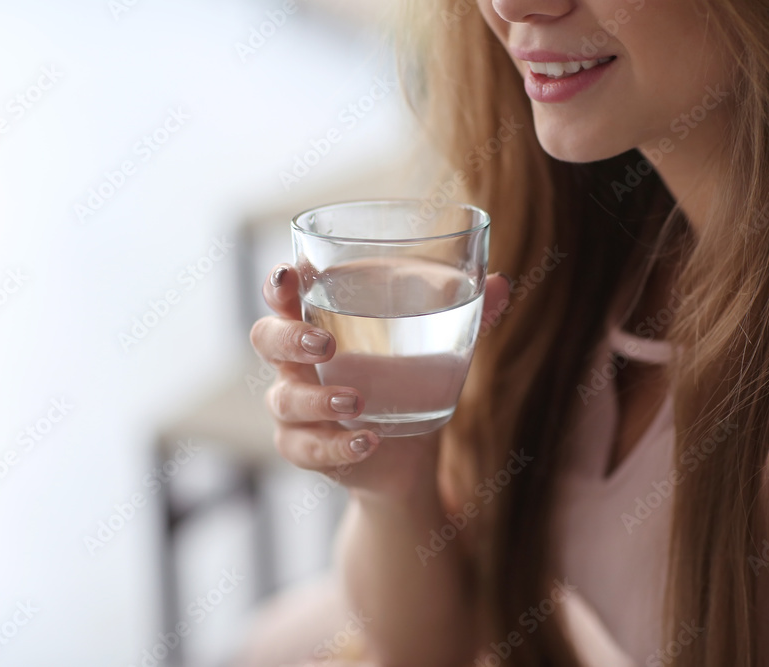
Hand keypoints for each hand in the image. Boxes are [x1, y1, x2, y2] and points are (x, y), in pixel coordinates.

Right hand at [249, 263, 511, 497]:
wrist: (410, 450)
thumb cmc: (412, 377)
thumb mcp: (441, 343)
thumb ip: (468, 311)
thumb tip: (503, 283)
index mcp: (319, 320)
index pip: (284, 294)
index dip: (278, 284)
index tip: (290, 275)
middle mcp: (296, 361)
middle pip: (265, 339)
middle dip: (288, 338)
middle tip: (326, 345)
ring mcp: (295, 407)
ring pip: (283, 399)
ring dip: (317, 399)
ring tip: (357, 400)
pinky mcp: (305, 448)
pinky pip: (306, 448)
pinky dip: (336, 446)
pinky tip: (369, 440)